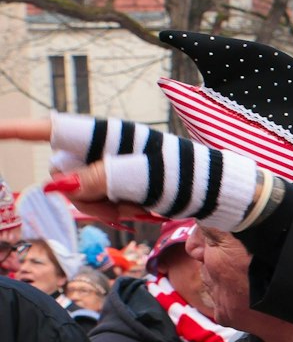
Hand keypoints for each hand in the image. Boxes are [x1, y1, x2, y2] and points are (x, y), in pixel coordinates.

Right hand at [0, 115, 261, 230]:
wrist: (223, 196)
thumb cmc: (189, 177)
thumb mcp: (145, 178)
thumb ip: (101, 179)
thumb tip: (61, 184)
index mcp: (111, 135)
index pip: (56, 130)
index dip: (21, 130)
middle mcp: (107, 149)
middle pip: (66, 172)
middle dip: (87, 193)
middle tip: (125, 203)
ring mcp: (114, 169)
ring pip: (82, 194)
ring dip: (106, 207)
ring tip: (140, 207)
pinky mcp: (123, 187)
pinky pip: (102, 205)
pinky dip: (118, 212)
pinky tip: (143, 211)